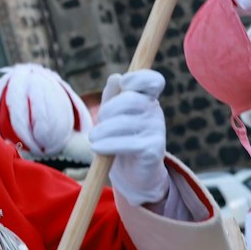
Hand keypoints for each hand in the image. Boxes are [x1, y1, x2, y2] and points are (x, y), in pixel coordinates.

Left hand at [93, 70, 168, 204]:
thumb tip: (116, 77)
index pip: (154, 80)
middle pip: (130, 99)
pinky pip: (127, 143)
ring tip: (93, 138)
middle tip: (98, 123)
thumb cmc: (120, 137)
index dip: (138, 77)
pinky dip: (107, 145)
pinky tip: (97, 148)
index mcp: (148, 99)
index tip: (123, 85)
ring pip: (124, 122)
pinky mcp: (154, 149)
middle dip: (108, 110)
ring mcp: (157, 130)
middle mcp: (156, 112)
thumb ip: (112, 95)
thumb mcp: (113, 114)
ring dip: (102, 130)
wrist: (132, 173)